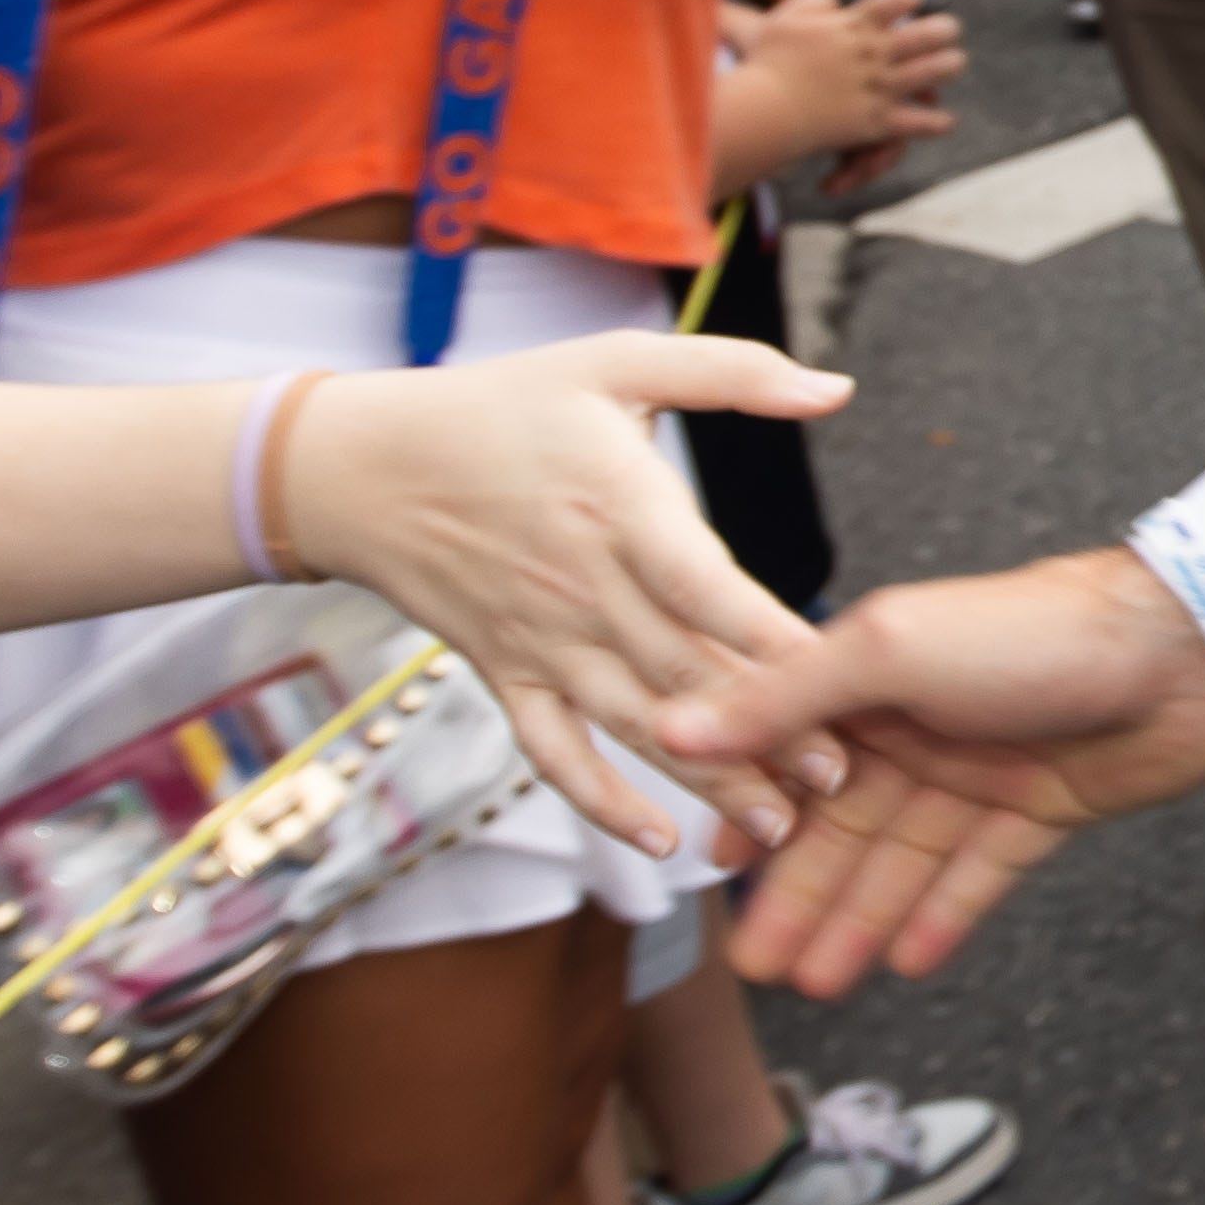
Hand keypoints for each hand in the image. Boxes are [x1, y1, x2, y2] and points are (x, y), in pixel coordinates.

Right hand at [261, 331, 848, 857]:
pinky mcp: (506, 676)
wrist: (364, 466)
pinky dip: (601, 804)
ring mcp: (541, 641)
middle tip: (840, 778)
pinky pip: (553, 755)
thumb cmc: (500, 408)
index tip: (839, 678)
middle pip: (684, 675)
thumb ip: (733, 372)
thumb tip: (838, 388)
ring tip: (778, 829)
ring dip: (707, 783)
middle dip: (766, 733)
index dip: (769, 639)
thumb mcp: (614, 363)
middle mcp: (581, 587)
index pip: (703, 589)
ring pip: (636, 726)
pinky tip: (658, 841)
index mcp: (618, 507)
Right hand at [690, 545, 1204, 992]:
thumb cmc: (1035, 628)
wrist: (1182, 648)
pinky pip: (978, 873)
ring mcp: (983, 770)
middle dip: (802, 897)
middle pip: (847, 827)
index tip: (715, 870)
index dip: (757, 816)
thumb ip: (783, 697)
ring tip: (816, 985)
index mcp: (873, 677)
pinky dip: (943, 916)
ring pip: (905, 862)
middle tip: (755, 967)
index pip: (795, 758)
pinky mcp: (1042, 807)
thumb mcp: (890, 651)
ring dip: (859, 923)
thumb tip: (673, 727)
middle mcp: (921, 726)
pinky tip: (906, 963)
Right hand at [715, 0, 958, 195]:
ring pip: (932, 72)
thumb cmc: (769, 62)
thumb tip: (837, 3)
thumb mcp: (786, 17)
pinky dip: (936, 122)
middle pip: (928, 34)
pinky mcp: (877, 122)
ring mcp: (879, 87)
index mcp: (855, 25)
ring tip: (955, 62)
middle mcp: (874, 53)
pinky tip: (946, 121)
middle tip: (949, 29)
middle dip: (944, 29)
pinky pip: (919, 123)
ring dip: (949, 65)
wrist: (766, 110)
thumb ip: (815, 1)